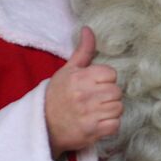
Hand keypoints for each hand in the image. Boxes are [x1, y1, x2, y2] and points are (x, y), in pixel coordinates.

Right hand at [45, 27, 121, 156]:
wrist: (42, 125)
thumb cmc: (57, 95)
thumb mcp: (67, 70)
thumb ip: (83, 51)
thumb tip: (88, 29)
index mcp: (79, 78)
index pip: (111, 74)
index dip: (106, 79)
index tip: (95, 85)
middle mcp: (84, 95)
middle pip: (117, 91)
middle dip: (109, 96)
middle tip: (96, 99)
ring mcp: (88, 114)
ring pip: (118, 108)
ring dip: (111, 111)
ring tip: (97, 111)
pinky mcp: (91, 131)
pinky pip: (115, 125)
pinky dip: (110, 125)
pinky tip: (98, 122)